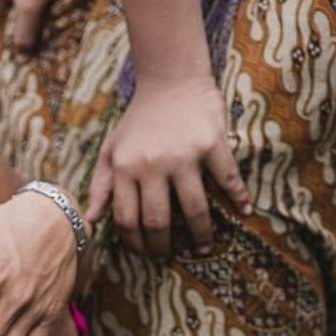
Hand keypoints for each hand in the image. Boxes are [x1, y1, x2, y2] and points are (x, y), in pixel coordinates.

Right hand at [0, 0, 91, 58]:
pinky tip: (57, 10)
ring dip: (31, 17)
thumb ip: (25, 29)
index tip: (6, 59)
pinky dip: (44, 3)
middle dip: (13, 31)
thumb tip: (20, 55)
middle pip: (6, 11)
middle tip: (24, 50)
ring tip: (43, 33)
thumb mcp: (31, 3)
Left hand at [87, 74, 251, 257]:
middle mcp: (154, 165)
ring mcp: (184, 155)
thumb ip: (100, 185)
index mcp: (127, 168)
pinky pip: (227, 177)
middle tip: (168, 257)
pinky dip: (238, 196)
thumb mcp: (111, 149)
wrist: (171, 78)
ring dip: (200, 234)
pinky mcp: (212, 143)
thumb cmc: (139, 119)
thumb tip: (92, 220)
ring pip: (194, 208)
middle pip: (158, 221)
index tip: (143, 253)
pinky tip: (244, 211)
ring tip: (204, 248)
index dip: (134, 243)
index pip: (127, 219)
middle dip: (162, 247)